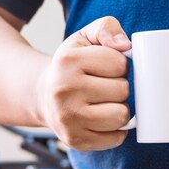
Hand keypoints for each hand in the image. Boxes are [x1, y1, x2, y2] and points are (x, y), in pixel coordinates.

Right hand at [36, 16, 131, 151]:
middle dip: (119, 87)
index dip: (119, 65)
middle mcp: (63, 91)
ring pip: (121, 116)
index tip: (105, 68)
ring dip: (119, 109)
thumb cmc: (70, 66)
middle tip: (103, 86)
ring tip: (103, 103)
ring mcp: (68, 119)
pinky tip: (101, 119)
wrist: (42, 96)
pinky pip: (116, 138)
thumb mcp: (84, 38)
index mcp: (67, 62)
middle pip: (122, 90)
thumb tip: (125, 45)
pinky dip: (116, 130)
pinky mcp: (75, 140)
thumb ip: (106, 28)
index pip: (120, 63)